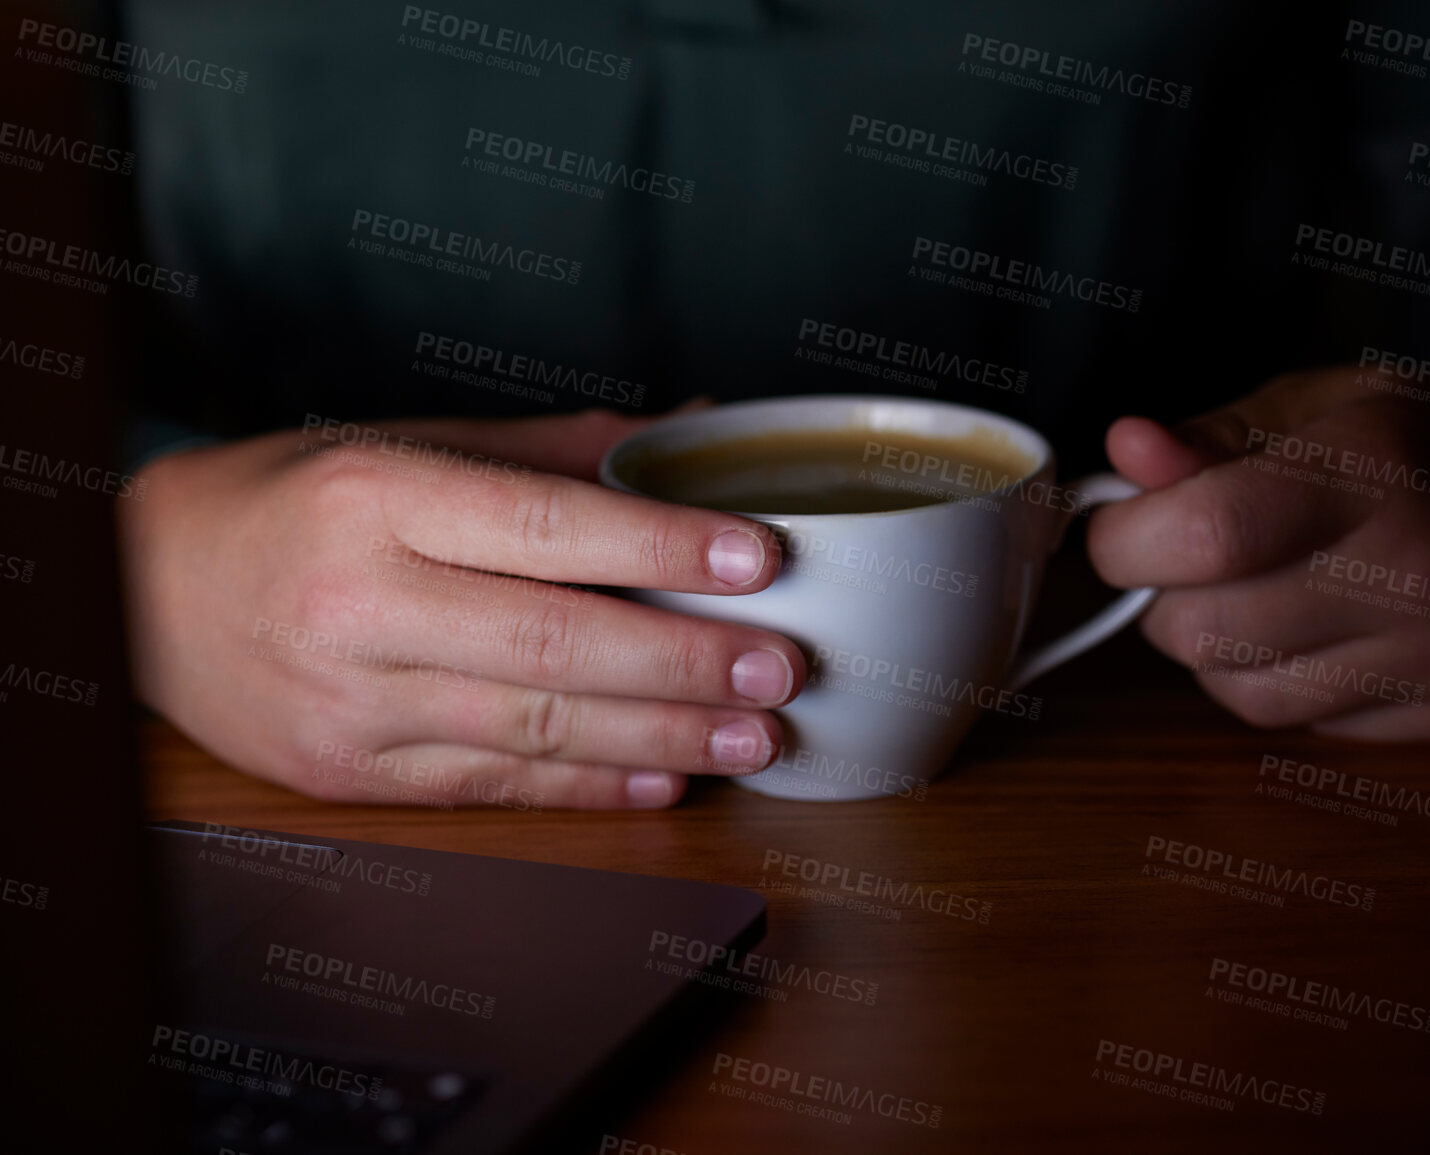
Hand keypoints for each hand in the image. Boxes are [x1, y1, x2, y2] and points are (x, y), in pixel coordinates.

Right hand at [119, 409, 805, 807]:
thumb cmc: (297, 499)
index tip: (759, 557)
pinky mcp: (347, 774)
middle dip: (686, 661)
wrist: (146, 589)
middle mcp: (360, 602)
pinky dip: (589, 785)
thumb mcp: (408, 445)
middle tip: (782, 667)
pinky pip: (491, 784)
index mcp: (376, 497)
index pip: (545, 523)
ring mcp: (350, 702)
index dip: (661, 543)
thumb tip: (693, 428)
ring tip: (754, 736)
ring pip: (535, 725)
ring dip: (661, 737)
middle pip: (555, 641)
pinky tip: (665, 779)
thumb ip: (552, 449)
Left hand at [1086, 367, 1429, 738]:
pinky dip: (1271, 684)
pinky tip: (1311, 635)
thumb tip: (1125, 453)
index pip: (1205, 533)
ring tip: (1257, 591)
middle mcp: (1419, 569)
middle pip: (1204, 628)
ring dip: (1212, 647)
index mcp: (1378, 463)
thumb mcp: (1318, 403)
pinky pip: (1296, 725)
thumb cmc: (1420, 441)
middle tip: (1191, 559)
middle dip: (1161, 596)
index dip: (1126, 540)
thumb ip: (1211, 437)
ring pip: (1237, 692)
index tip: (1121, 526)